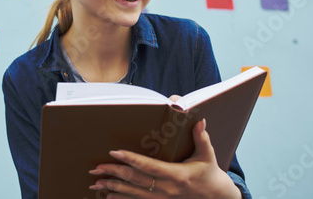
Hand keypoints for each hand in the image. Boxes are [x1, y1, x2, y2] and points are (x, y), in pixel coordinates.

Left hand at [88, 119, 241, 198]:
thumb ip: (202, 138)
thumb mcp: (208, 156)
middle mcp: (166, 189)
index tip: (115, 151)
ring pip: (133, 194)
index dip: (131, 159)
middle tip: (96, 168)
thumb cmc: (210, 175)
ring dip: (113, 188)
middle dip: (114, 173)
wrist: (217, 198)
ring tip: (96, 183)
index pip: (149, 166)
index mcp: (177, 175)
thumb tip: (200, 120)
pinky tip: (108, 197)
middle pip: (135, 180)